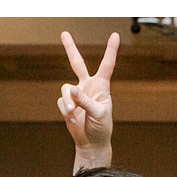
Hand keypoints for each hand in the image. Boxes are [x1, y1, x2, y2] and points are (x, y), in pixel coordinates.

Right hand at [58, 30, 118, 157]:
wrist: (91, 143)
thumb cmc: (101, 128)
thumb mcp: (98, 114)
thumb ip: (85, 101)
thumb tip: (71, 90)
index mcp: (102, 87)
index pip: (107, 65)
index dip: (111, 50)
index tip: (115, 35)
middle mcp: (88, 87)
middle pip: (77, 63)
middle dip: (70, 48)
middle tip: (64, 33)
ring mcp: (76, 95)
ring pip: (65, 89)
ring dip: (68, 102)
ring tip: (73, 114)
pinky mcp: (67, 104)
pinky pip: (61, 102)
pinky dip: (65, 112)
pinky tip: (72, 120)